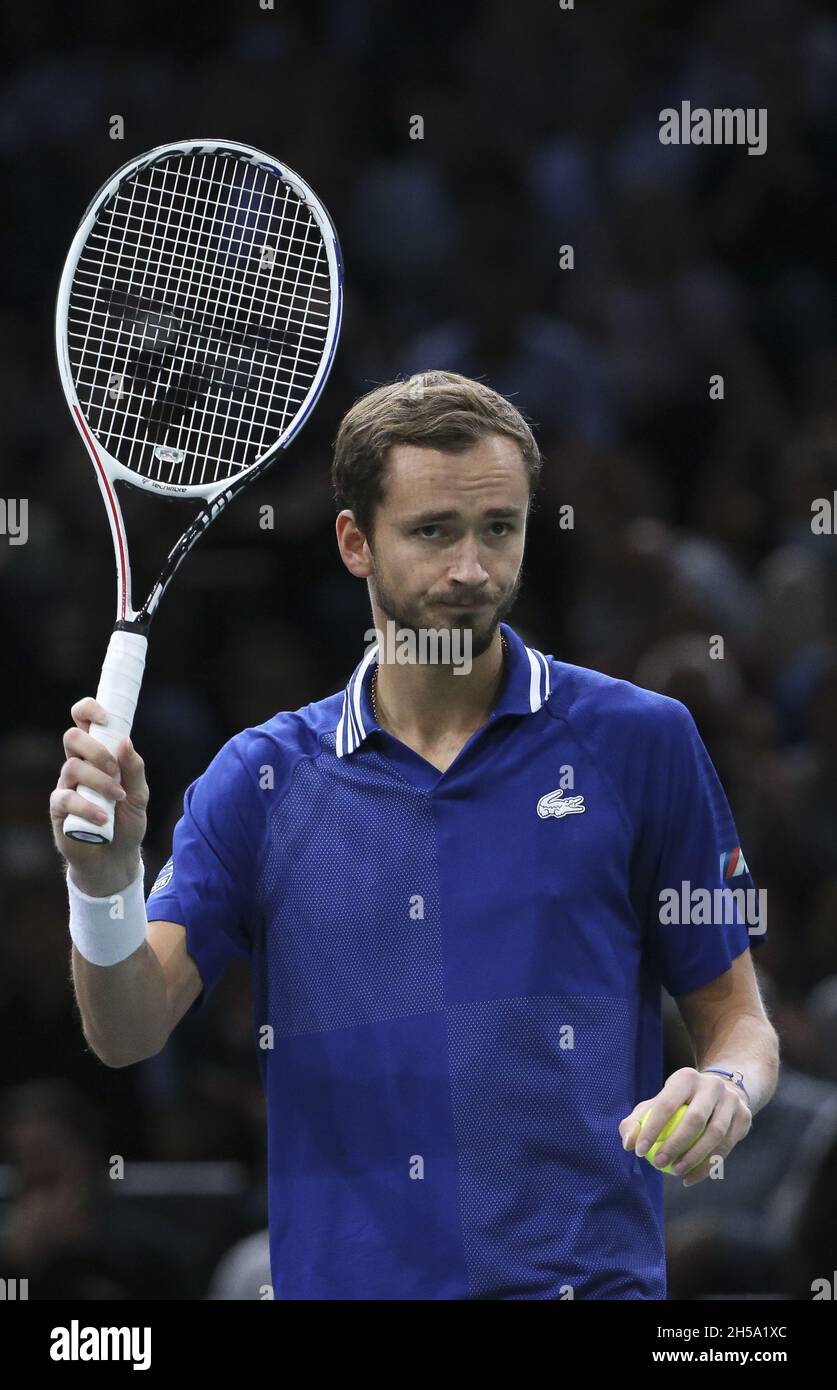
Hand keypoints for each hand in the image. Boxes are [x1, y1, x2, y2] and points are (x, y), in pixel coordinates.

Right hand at [50, 697, 147, 892]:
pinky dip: (86, 806)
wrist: (117, 858)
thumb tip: (125, 741)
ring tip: (117, 798)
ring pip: (72, 766)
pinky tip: (103, 817)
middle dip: (96, 749)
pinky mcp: (59, 809)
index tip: (105, 718)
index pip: (83, 720)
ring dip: (98, 781)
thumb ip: (134, 768)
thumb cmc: (127, 821)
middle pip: (73, 737)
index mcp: (97, 754)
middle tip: (115, 770)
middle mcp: (78, 765)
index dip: (89, 710)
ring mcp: (66, 786)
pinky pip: (65, 798)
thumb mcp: (140, 794)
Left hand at [618, 1066, 751, 1185]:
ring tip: (675, 1172)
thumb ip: (636, 1122)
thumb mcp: (655, 1105)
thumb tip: (629, 1144)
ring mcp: (732, 1100)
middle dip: (674, 1145)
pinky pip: (726, 1147)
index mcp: (686, 1077)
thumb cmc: (678, 1103)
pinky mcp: (744, 1117)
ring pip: (715, 1134)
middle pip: (695, 1119)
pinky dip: (707, 1166)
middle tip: (658, 1164)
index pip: (666, 1104)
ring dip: (694, 1158)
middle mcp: (712, 1085)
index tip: (640, 1151)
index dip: (651, 1129)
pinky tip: (690, 1178)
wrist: (720, 1093)